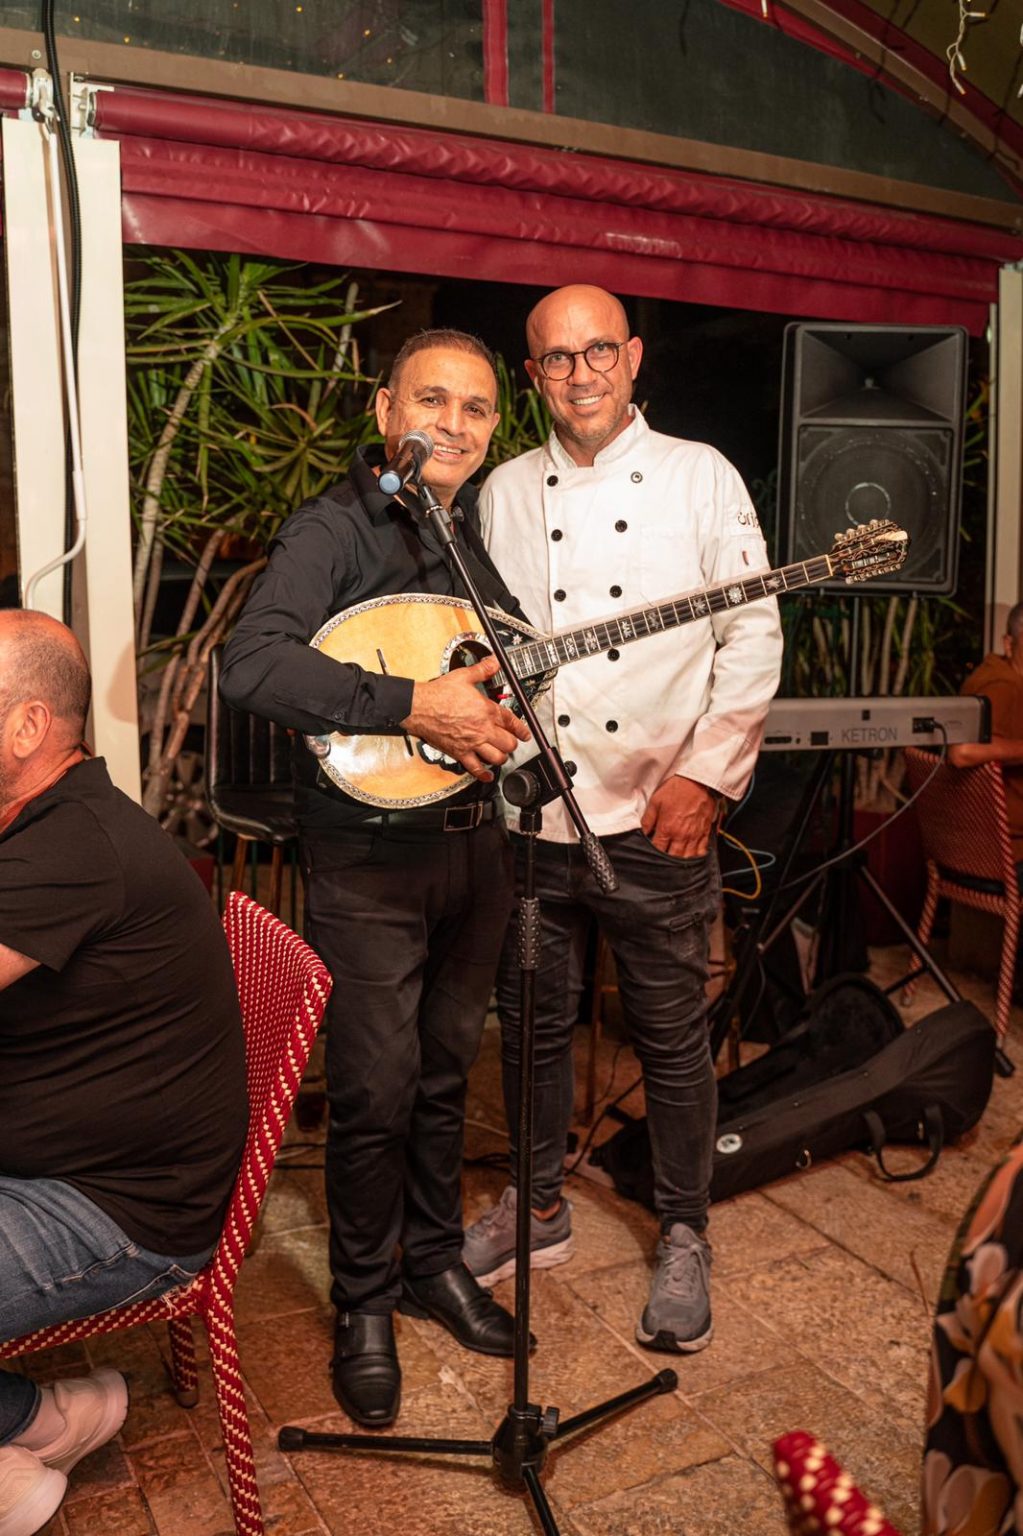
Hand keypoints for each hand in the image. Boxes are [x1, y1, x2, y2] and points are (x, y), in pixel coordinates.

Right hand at [402, 655, 530, 782]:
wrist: (420, 708)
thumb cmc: (439, 694)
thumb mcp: (463, 676)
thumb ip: (482, 670)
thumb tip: (494, 662)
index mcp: (486, 711)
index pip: (512, 722)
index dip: (522, 729)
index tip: (526, 733)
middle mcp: (482, 729)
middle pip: (509, 743)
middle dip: (512, 743)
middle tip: (511, 741)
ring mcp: (472, 743)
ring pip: (497, 757)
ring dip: (501, 757)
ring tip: (500, 754)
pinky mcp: (460, 753)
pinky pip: (476, 768)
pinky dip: (484, 774)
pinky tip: (487, 775)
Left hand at [640, 775, 717, 858]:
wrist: (698, 781)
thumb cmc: (677, 789)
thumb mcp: (656, 801)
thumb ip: (648, 820)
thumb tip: (642, 833)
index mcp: (667, 828)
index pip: (658, 850)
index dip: (653, 855)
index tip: (650, 856)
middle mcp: (681, 835)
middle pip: (673, 858)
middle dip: (667, 863)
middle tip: (662, 864)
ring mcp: (695, 835)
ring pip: (688, 858)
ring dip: (681, 864)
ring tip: (676, 866)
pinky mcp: (705, 832)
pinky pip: (702, 851)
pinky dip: (697, 857)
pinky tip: (692, 859)